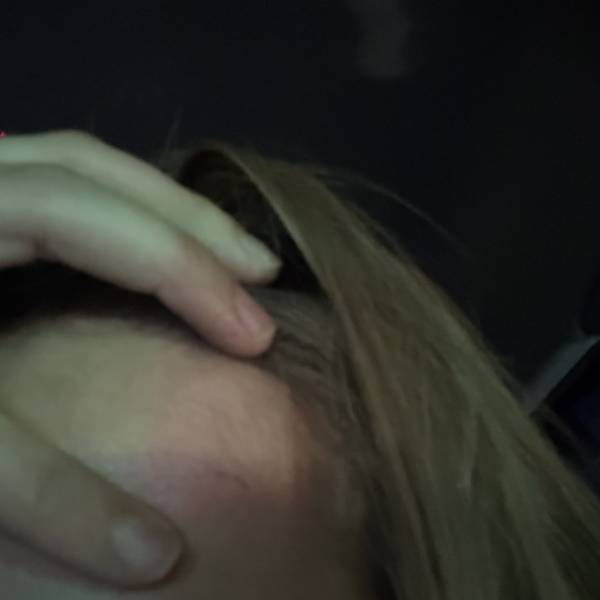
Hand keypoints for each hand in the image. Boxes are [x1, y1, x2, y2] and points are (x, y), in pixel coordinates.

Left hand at [0, 129, 282, 586]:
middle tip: (262, 277)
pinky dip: (131, 211)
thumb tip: (159, 557)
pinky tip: (162, 244)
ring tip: (233, 254)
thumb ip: (38, 486)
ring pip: (89, 165)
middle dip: (193, 225)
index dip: (182, 272)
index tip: (251, 334)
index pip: (86, 218)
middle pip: (99, 170)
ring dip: (169, 206)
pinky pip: (71, 184)